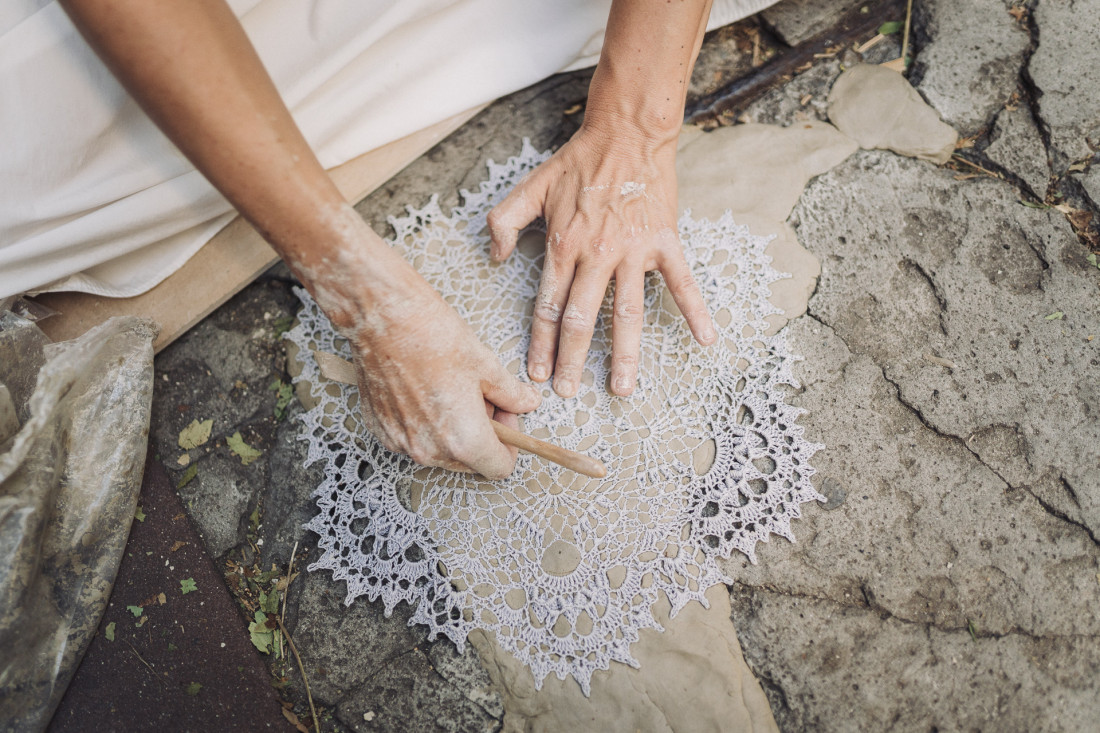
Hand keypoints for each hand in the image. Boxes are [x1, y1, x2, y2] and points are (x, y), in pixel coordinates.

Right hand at [312, 220, 541, 478]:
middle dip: (482, 434)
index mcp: (464, 439)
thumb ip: (511, 393)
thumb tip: (527, 402)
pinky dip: (424, 423)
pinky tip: (424, 390)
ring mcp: (401, 442)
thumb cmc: (433, 337)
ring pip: (440, 451)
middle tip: (481, 396)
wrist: (383, 318)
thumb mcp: (486, 365)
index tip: (506, 416)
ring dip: (452, 430)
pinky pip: (413, 438)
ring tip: (450, 390)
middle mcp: (430, 451)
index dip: (510, 442)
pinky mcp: (381, 430)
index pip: (499, 467)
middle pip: (469, 461)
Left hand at [487, 126, 715, 398]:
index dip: (541, 343)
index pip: (547, 306)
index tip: (538, 373)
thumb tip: (493, 257)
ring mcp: (633, 251)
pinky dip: (695, 310)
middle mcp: (596, 255)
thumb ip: (503, 221)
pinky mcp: (664, 242)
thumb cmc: (578, 162)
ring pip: (628, 312)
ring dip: (626, 354)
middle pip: (582, 319)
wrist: (627, 133)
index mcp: (563, 245)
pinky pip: (682, 282)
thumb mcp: (530, 186)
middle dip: (573, 360)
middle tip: (569, 393)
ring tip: (624, 389)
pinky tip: (705, 340)